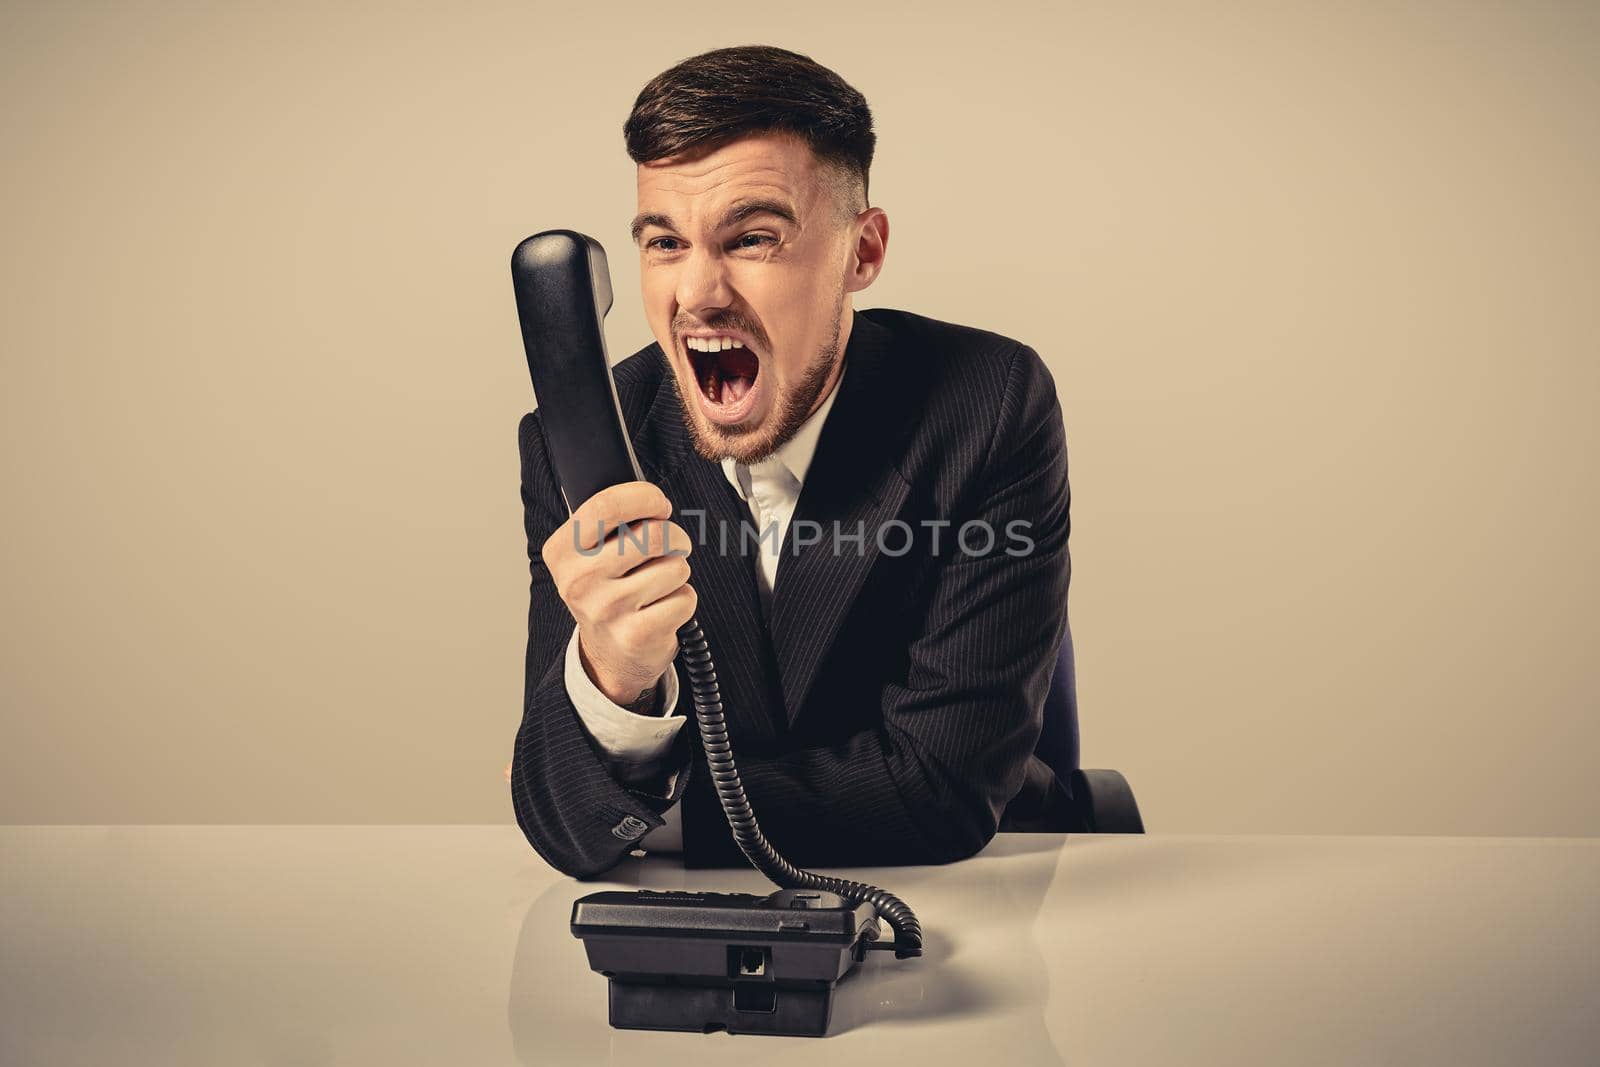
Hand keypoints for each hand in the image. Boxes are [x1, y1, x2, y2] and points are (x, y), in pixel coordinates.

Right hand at [540, 481, 695, 706]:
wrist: (608, 655)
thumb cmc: (607, 590)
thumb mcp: (590, 553)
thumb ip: (608, 520)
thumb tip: (649, 495)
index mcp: (562, 551)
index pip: (607, 504)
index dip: (645, 497)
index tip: (660, 504)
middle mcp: (579, 580)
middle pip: (653, 535)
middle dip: (675, 536)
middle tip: (672, 545)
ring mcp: (607, 610)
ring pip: (675, 567)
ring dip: (678, 571)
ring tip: (660, 582)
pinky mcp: (637, 634)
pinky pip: (685, 598)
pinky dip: (683, 600)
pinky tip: (662, 607)